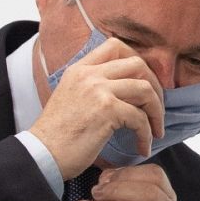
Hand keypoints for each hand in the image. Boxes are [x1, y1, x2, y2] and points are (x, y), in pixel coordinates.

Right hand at [30, 38, 165, 178]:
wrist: (42, 154)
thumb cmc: (58, 135)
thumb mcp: (71, 97)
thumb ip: (93, 87)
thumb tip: (125, 89)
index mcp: (80, 69)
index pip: (116, 46)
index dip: (138, 62)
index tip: (146, 83)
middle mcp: (89, 74)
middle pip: (138, 64)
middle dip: (155, 87)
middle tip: (156, 109)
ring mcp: (98, 90)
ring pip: (145, 89)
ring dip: (156, 112)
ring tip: (155, 130)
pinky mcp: (106, 110)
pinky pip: (140, 118)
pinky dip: (147, 134)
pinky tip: (143, 147)